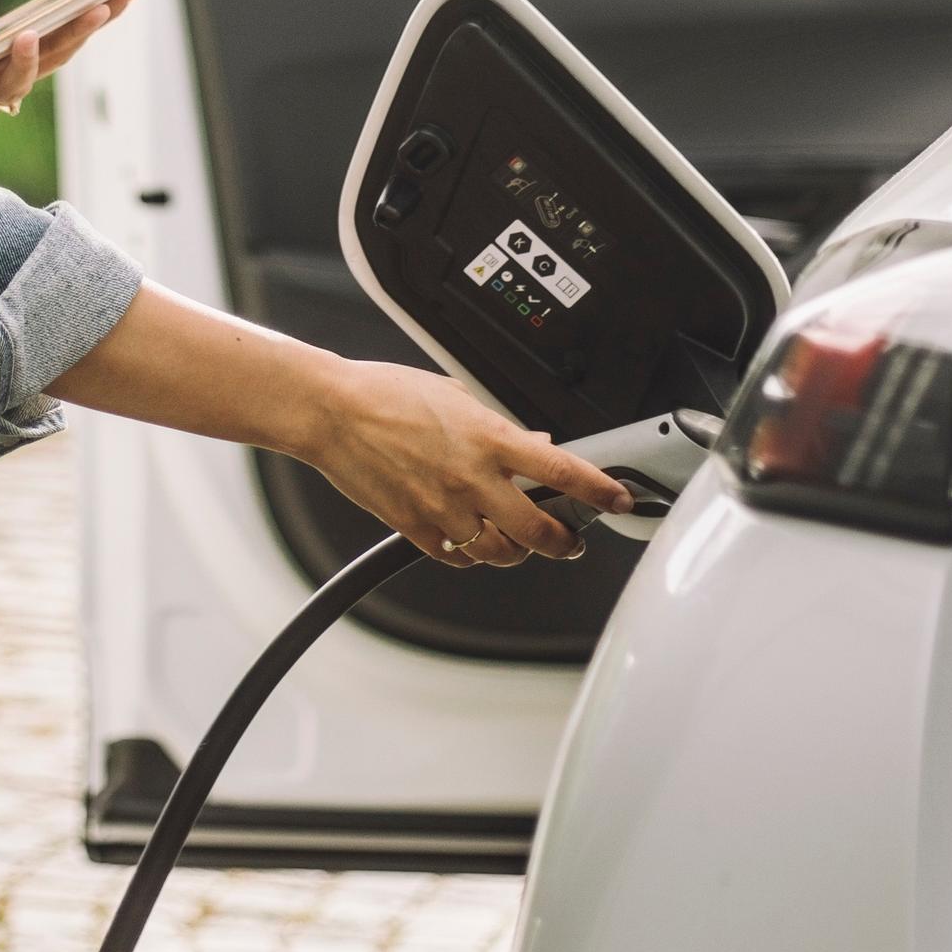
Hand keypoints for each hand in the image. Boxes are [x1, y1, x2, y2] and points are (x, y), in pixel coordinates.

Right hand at [296, 358, 632, 567]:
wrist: (332, 412)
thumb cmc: (386, 394)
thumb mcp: (455, 396)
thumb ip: (497, 428)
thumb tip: (532, 446)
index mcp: (488, 437)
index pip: (561, 470)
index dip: (599, 490)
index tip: (618, 500)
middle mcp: (472, 477)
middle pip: (539, 530)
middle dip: (564, 542)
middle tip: (570, 541)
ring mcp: (444, 507)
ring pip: (500, 553)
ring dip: (517, 553)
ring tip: (519, 544)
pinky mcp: (414, 527)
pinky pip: (456, 557)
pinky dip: (470, 556)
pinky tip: (471, 543)